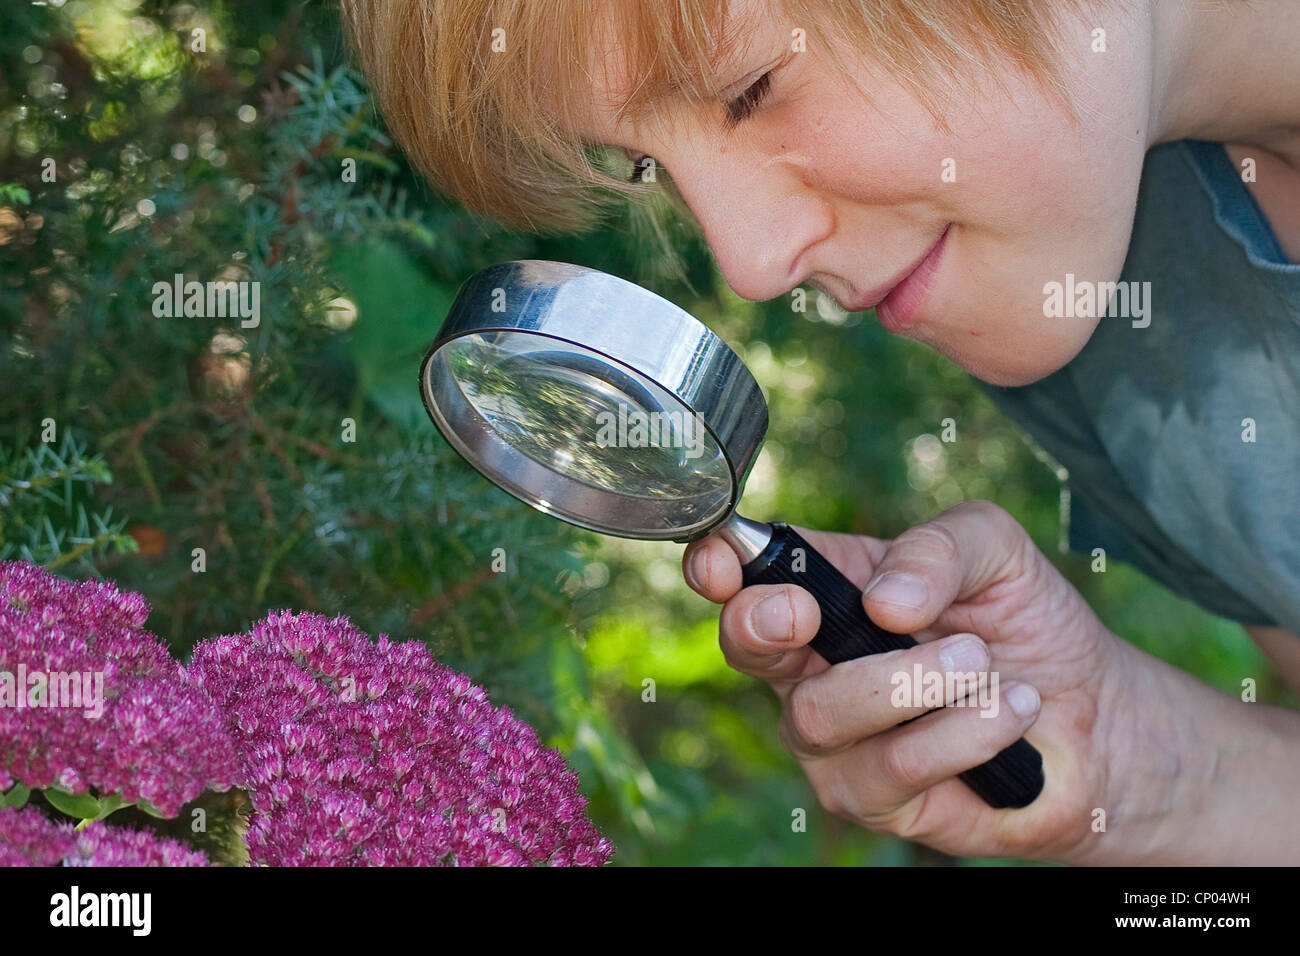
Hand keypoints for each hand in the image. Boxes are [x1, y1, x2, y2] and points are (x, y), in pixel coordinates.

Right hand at [683, 499, 1128, 861]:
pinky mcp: (871, 799)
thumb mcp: (994, 551)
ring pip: (818, 713)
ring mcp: (834, 737)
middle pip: (746, 646)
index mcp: (826, 588)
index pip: (745, 573)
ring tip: (984, 662)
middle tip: (806, 612)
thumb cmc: (1025, 625)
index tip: (724, 563)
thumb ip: (938, 547)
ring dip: (910, 681)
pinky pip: (893, 764)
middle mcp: (813, 663)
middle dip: (763, 625)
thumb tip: (885, 600)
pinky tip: (1012, 710)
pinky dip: (963, 730)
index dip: (716, 565)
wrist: (1094, 717)